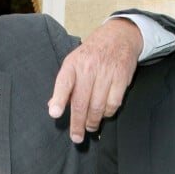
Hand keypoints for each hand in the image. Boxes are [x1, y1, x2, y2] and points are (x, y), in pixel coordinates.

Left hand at [48, 17, 142, 142]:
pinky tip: (104, 114)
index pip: (64, 82)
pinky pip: (113, 103)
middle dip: (78, 123)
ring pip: (98, 106)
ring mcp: (106, 72)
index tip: (55, 113)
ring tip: (90, 127)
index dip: (59, 99)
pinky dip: (108, 113)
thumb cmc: (92, 53)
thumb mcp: (74, 62)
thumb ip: (65, 84)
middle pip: (82, 101)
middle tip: (76, 136)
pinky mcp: (121, 77)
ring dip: (93, 121)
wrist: (118, 36)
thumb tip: (53, 106)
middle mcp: (89, 67)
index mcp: (73, 63)